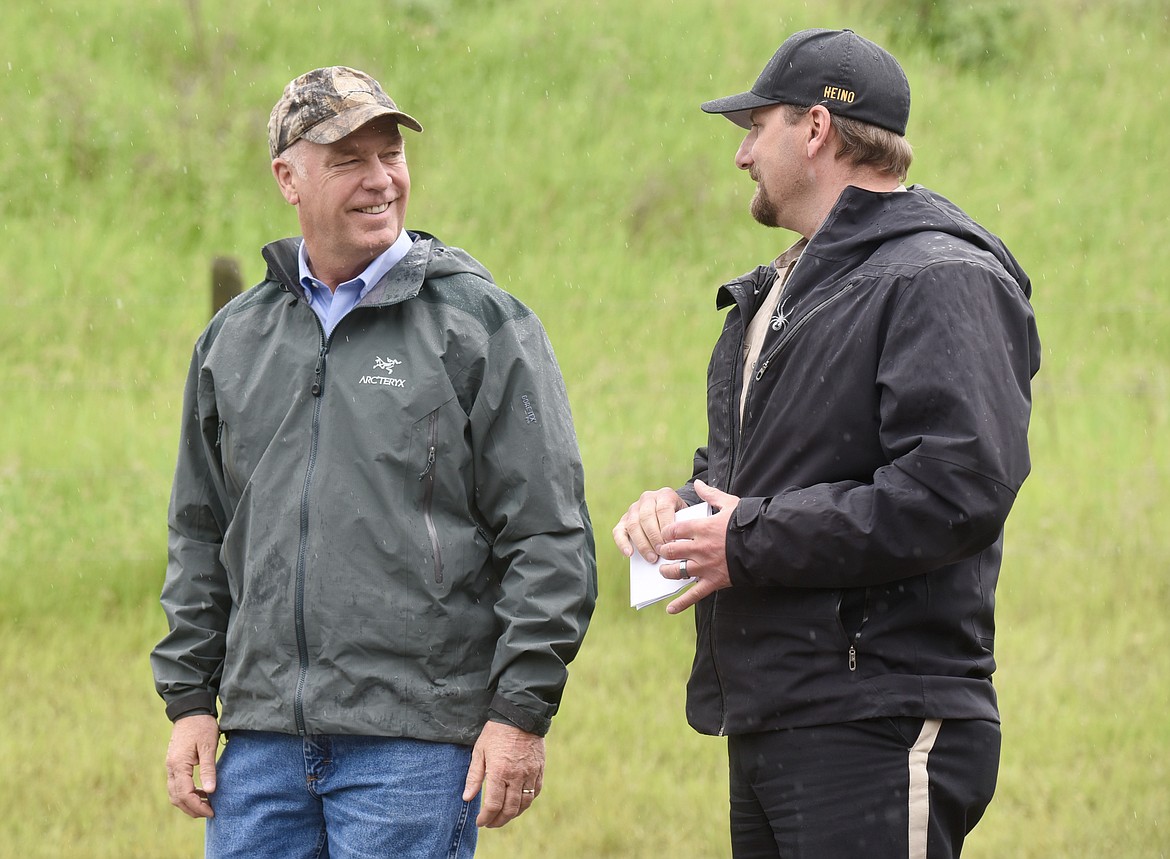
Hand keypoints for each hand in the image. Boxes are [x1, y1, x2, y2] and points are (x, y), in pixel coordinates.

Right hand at [165, 714, 219, 817]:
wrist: (191, 710)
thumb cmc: (202, 726)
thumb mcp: (208, 746)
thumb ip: (208, 769)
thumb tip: (211, 791)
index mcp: (178, 765)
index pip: (185, 794)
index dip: (198, 806)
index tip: (212, 811)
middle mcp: (170, 768)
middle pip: (177, 798)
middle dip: (192, 809)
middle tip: (210, 812)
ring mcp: (170, 766)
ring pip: (174, 793)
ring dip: (189, 802)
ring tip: (207, 805)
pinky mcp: (174, 764)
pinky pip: (176, 785)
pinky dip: (187, 793)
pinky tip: (201, 792)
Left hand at [463, 721, 544, 827]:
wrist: (520, 716)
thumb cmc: (496, 732)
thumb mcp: (480, 751)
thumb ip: (474, 776)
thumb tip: (467, 798)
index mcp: (499, 772)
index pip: (493, 805)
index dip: (486, 818)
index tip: (480, 821)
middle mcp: (516, 776)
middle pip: (510, 809)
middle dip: (499, 821)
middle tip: (490, 823)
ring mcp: (530, 774)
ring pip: (524, 804)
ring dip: (513, 814)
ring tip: (503, 816)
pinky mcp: (539, 770)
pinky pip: (535, 792)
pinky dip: (527, 802)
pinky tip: (518, 803)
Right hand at [612, 487, 686, 562]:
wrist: (671, 512)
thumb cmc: (680, 518)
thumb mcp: (686, 517)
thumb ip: (683, 525)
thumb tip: (679, 544)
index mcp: (665, 494)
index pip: (663, 509)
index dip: (666, 527)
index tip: (671, 542)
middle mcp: (647, 498)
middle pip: (647, 517)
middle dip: (654, 537)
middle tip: (662, 552)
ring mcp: (633, 509)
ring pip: (633, 524)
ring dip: (642, 543)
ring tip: (651, 558)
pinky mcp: (623, 520)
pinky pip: (618, 531)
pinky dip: (622, 543)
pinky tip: (629, 554)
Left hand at [656, 480, 739, 613]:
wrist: (767, 545)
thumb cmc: (748, 523)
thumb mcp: (730, 504)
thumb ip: (710, 495)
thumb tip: (697, 483)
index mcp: (702, 528)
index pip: (673, 529)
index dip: (665, 532)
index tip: (665, 533)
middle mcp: (700, 548)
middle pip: (671, 551)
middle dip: (663, 551)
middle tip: (662, 551)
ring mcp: (705, 567)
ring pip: (677, 571)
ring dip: (667, 571)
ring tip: (665, 570)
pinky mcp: (713, 582)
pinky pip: (694, 595)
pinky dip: (681, 603)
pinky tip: (670, 609)